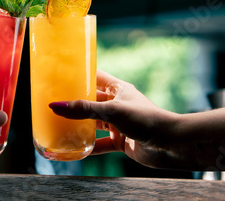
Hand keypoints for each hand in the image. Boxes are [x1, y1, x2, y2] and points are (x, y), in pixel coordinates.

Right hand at [49, 70, 182, 169]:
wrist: (170, 144)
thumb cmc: (147, 119)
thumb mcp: (112, 111)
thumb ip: (84, 110)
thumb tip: (56, 106)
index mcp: (118, 89)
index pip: (95, 76)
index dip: (79, 74)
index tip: (60, 74)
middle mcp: (117, 104)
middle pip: (91, 101)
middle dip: (74, 102)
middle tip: (54, 102)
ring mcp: (118, 123)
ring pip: (93, 123)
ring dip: (79, 125)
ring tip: (59, 125)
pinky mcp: (120, 140)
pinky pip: (100, 143)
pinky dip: (88, 146)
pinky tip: (74, 149)